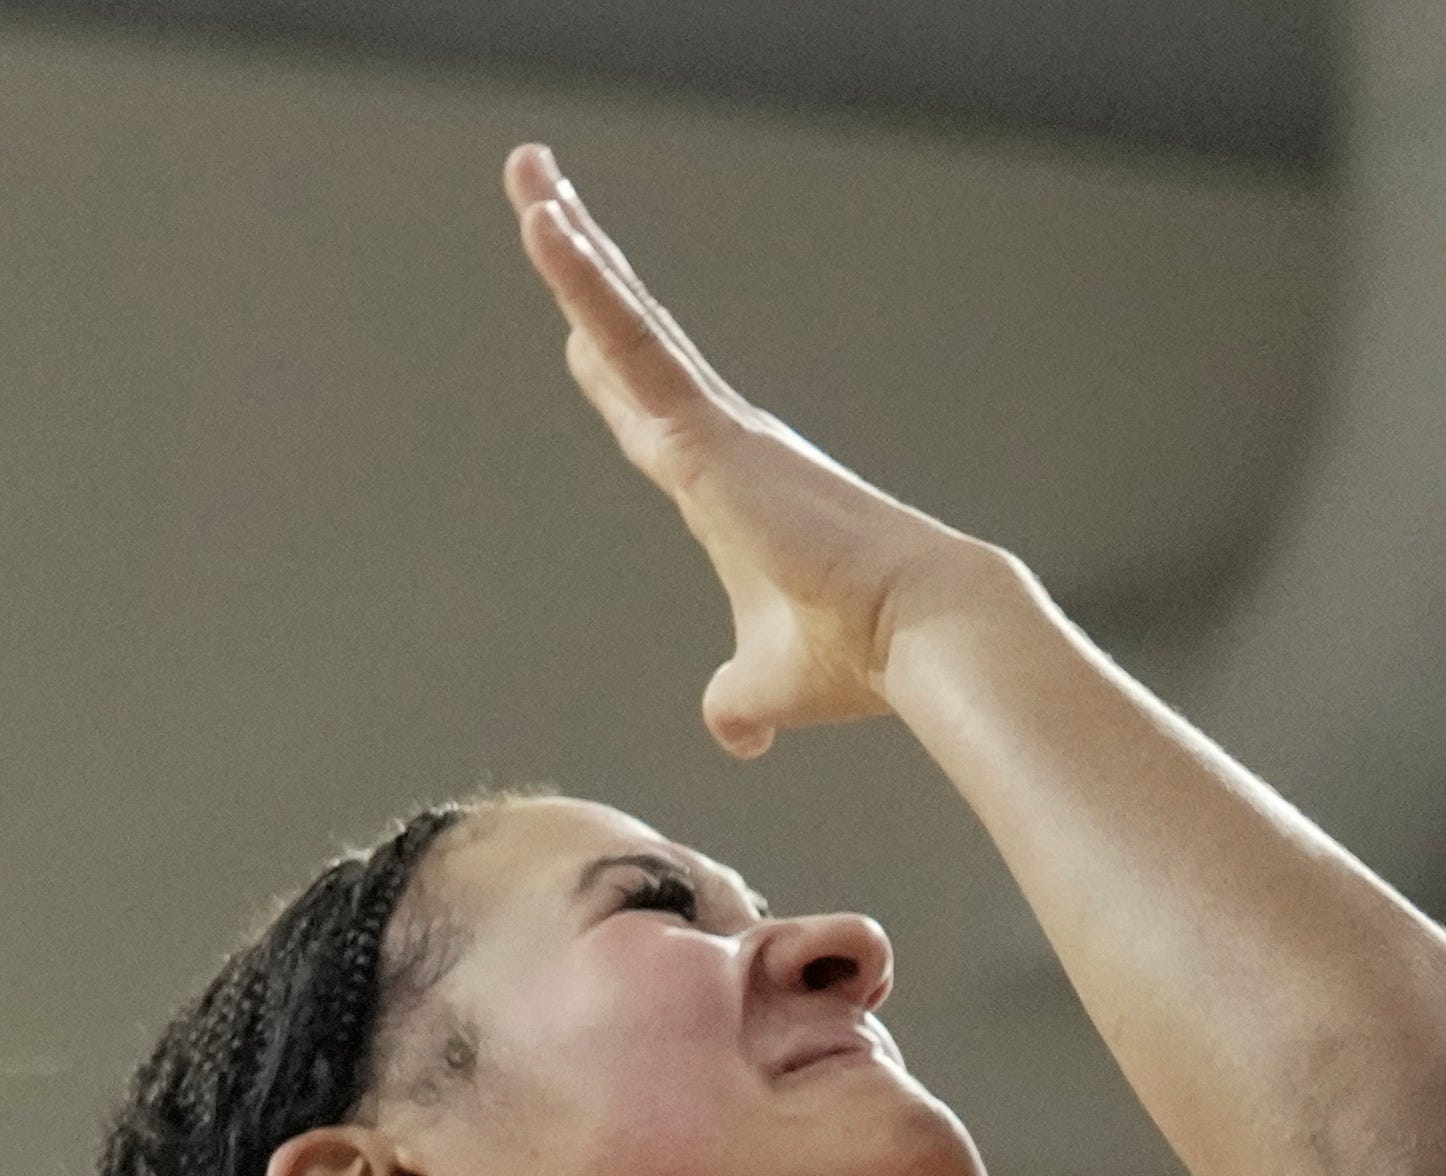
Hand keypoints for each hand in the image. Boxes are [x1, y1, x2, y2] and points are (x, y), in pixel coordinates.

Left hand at [507, 145, 1009, 751]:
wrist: (920, 634)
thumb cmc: (861, 657)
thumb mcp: (771, 685)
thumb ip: (737, 700)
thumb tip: (732, 736)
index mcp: (725, 486)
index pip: (643, 404)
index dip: (600, 353)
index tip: (572, 313)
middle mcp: (721, 437)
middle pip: (624, 335)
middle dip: (580, 262)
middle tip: (538, 187)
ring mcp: (713, 425)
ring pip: (621, 316)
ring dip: (568, 243)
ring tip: (525, 169)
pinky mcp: (707, 429)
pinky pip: (628, 336)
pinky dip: (581, 280)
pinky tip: (543, 222)